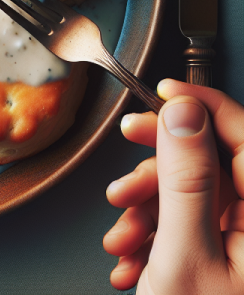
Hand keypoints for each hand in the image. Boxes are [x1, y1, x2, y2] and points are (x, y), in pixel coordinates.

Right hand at [103, 79, 243, 293]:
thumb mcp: (185, 257)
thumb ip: (188, 178)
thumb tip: (184, 113)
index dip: (206, 104)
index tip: (166, 90)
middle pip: (218, 162)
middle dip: (164, 161)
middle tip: (129, 155)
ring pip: (200, 196)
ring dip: (152, 207)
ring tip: (124, 234)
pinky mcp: (232, 265)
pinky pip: (196, 228)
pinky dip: (159, 235)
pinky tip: (135, 258)